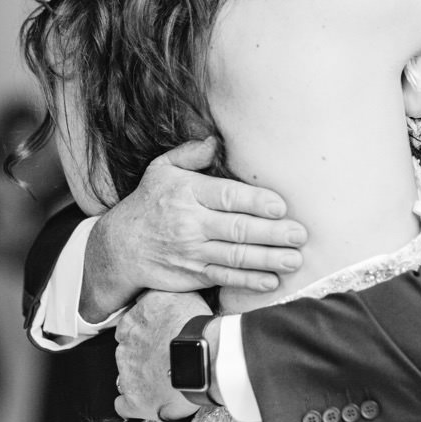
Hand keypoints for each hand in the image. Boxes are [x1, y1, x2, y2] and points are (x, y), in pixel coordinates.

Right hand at [80, 137, 304, 321]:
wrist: (120, 246)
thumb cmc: (149, 202)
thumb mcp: (161, 170)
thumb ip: (190, 154)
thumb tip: (215, 140)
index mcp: (188, 193)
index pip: (227, 196)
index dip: (256, 202)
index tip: (281, 206)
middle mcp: (190, 223)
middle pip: (237, 229)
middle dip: (272, 233)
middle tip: (300, 235)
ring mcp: (192, 252)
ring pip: (235, 257)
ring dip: (268, 260)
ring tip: (294, 259)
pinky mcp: (193, 274)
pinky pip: (225, 277)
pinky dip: (249, 281)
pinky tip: (271, 281)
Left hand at [113, 290, 208, 421]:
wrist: (204, 358)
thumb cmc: (197, 327)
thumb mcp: (178, 294)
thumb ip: (161, 295)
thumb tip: (156, 292)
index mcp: (133, 322)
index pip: (130, 327)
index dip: (145, 334)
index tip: (158, 338)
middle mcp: (125, 347)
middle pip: (128, 351)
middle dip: (142, 355)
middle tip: (165, 358)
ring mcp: (127, 374)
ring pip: (126, 375)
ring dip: (141, 377)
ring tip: (164, 379)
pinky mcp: (134, 399)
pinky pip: (123, 405)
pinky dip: (131, 405)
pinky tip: (145, 402)